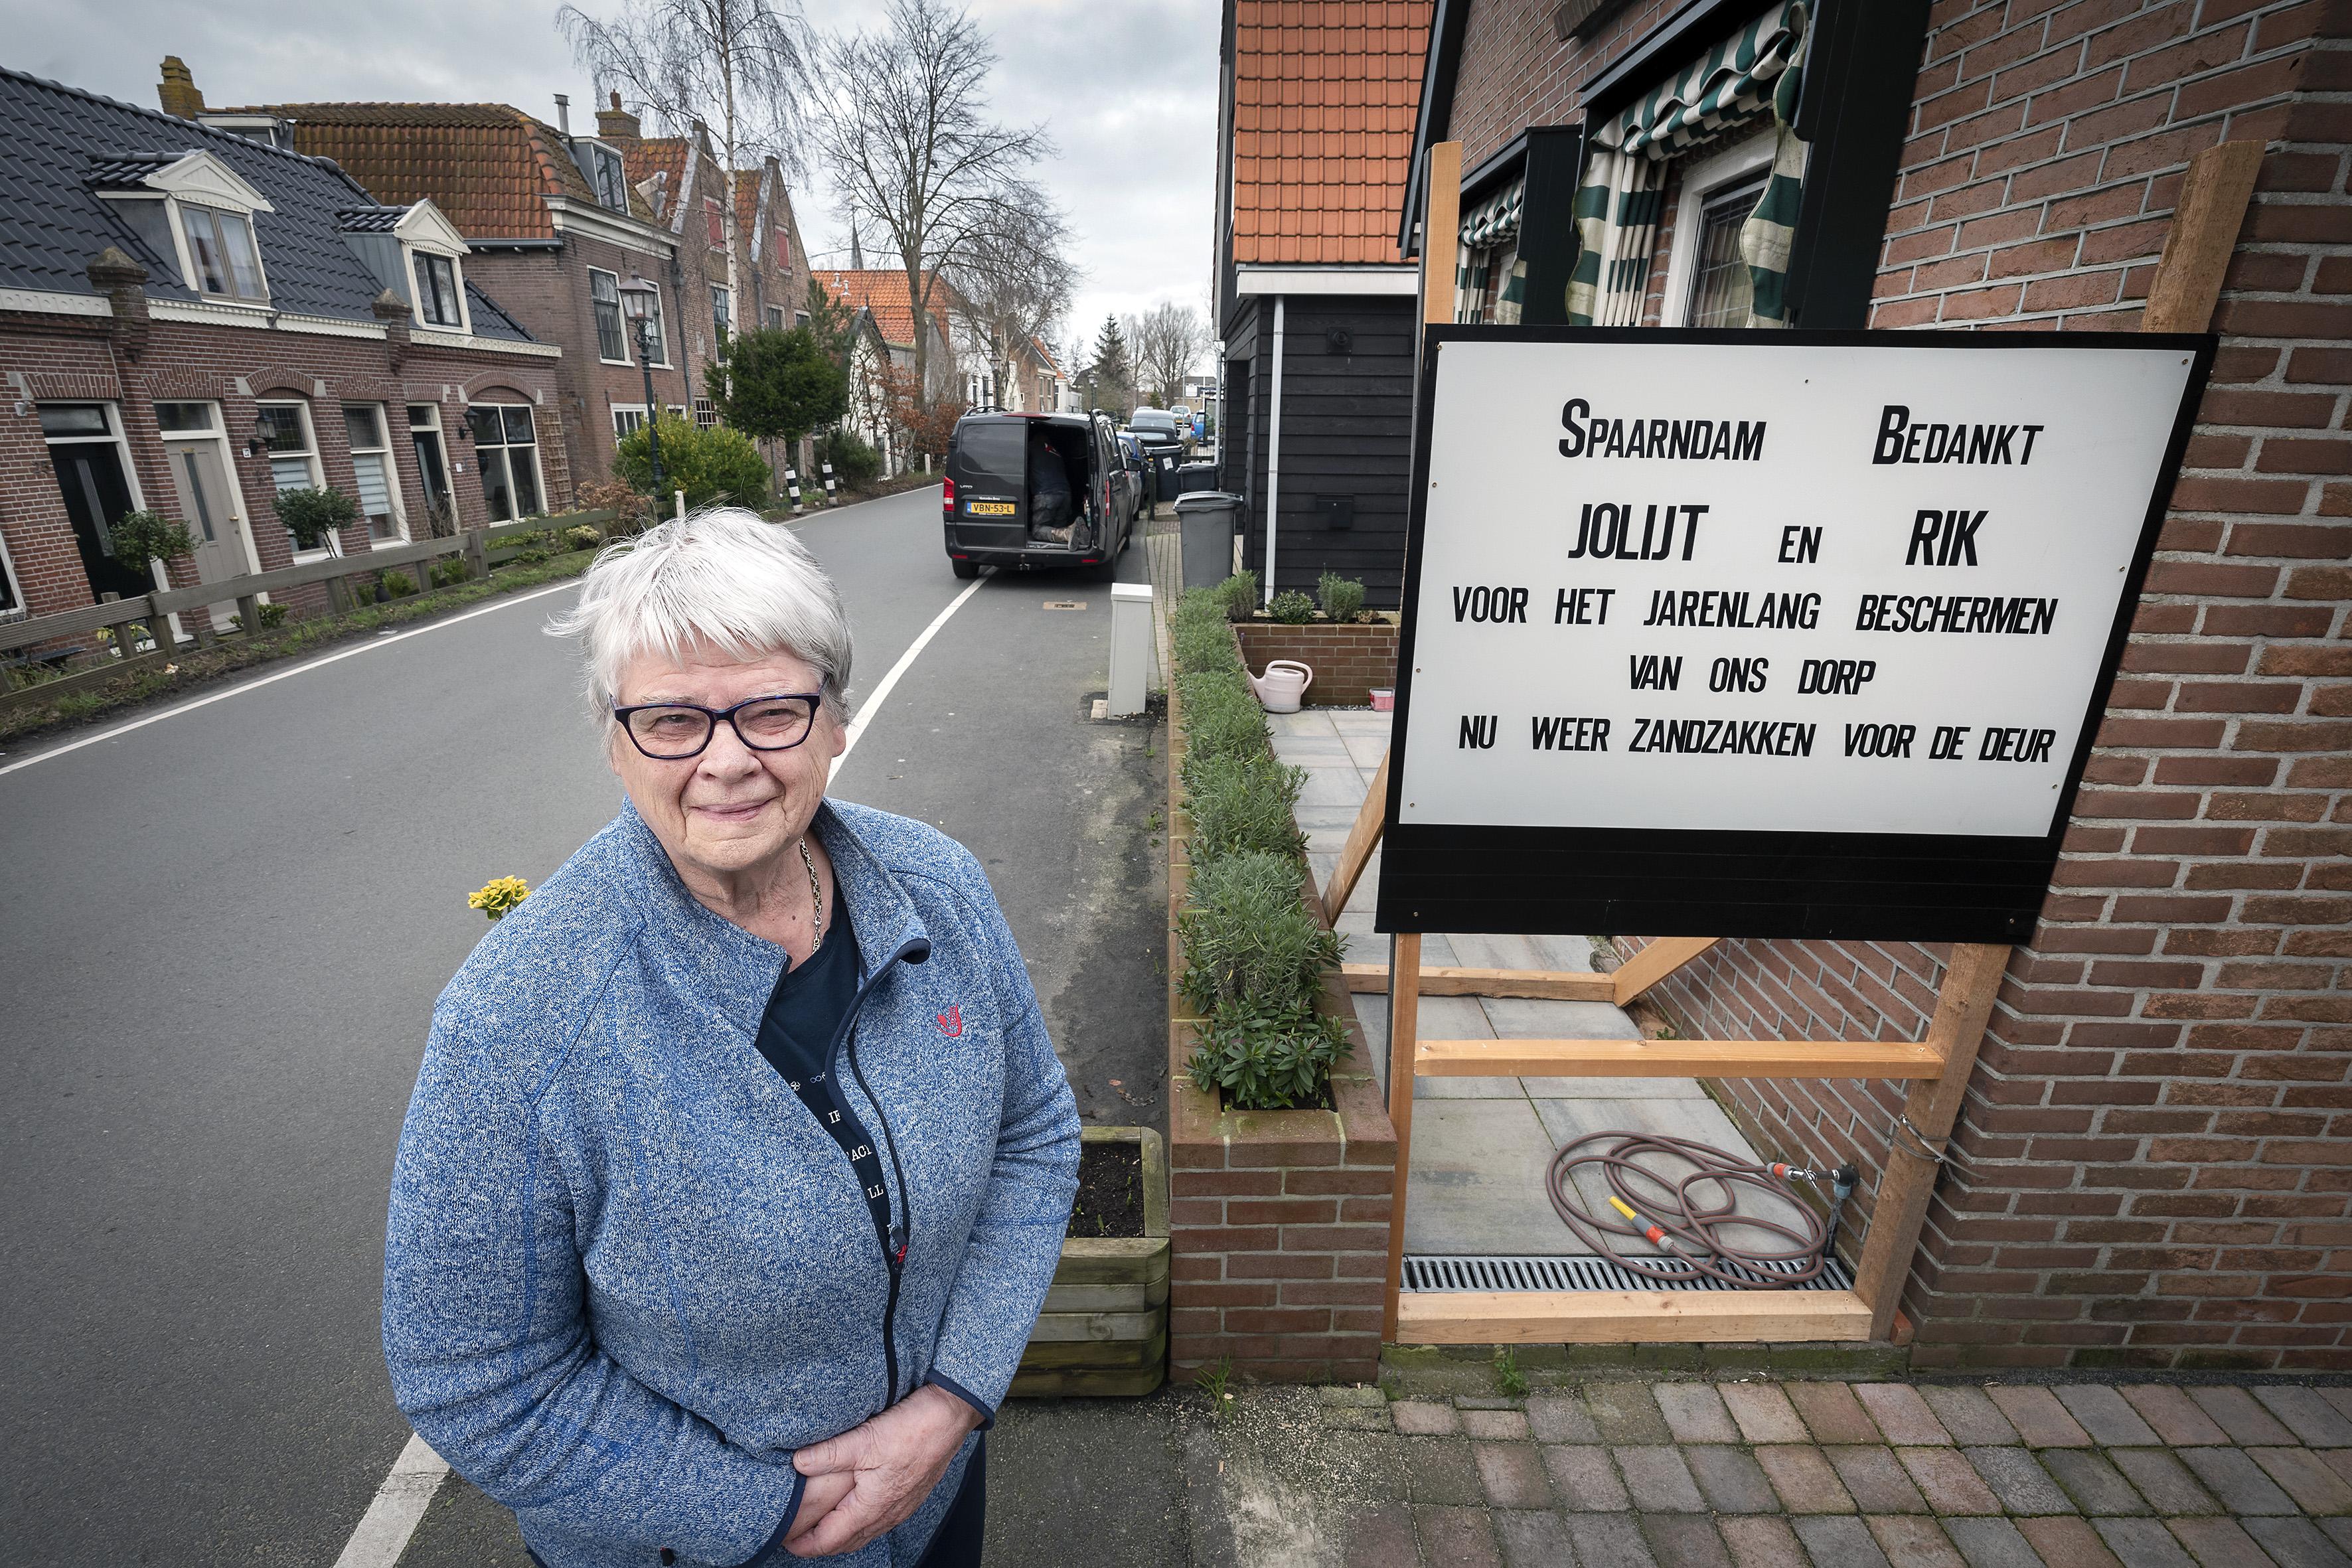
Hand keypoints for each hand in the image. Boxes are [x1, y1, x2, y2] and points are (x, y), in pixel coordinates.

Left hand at [787, 1384, 982, 1557]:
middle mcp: (888, 1514)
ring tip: (820, 1524)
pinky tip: (855, 1507)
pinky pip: (879, 1520)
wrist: (952, 1416)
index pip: (830, 1540)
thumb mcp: (865, 1439)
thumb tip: (797, 1463)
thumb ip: (829, 1454)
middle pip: (847, 1542)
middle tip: (796, 1535)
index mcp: (872, 1507)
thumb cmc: (914, 1429)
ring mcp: (902, 1506)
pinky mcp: (911, 1494)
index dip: (804, 1544)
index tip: (784, 1540)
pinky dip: (860, 1522)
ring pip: (864, 1532)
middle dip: (819, 1543)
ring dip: (841, 1534)